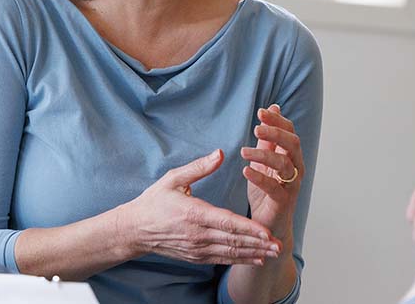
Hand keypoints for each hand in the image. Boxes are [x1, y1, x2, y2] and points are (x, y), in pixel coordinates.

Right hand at [124, 150, 281, 265]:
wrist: (134, 229)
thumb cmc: (154, 201)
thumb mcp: (173, 178)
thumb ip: (199, 167)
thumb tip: (220, 153)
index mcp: (194, 213)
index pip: (227, 223)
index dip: (249, 229)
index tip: (267, 232)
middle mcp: (198, 234)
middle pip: (233, 241)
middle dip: (259, 244)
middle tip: (280, 246)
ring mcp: (197, 248)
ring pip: (230, 253)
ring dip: (254, 254)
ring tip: (274, 254)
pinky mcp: (196, 256)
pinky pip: (222, 259)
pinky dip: (240, 260)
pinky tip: (256, 259)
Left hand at [241, 105, 303, 240]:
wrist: (268, 226)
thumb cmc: (266, 193)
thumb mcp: (263, 161)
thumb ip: (267, 139)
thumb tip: (272, 108)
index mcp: (291, 156)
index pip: (290, 132)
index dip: (277, 120)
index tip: (260, 111)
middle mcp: (296, 168)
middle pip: (293, 144)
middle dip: (276, 132)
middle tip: (257, 127)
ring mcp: (292, 186)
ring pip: (284, 164)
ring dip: (264, 154)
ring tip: (244, 151)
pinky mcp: (283, 202)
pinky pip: (274, 188)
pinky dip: (260, 178)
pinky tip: (246, 170)